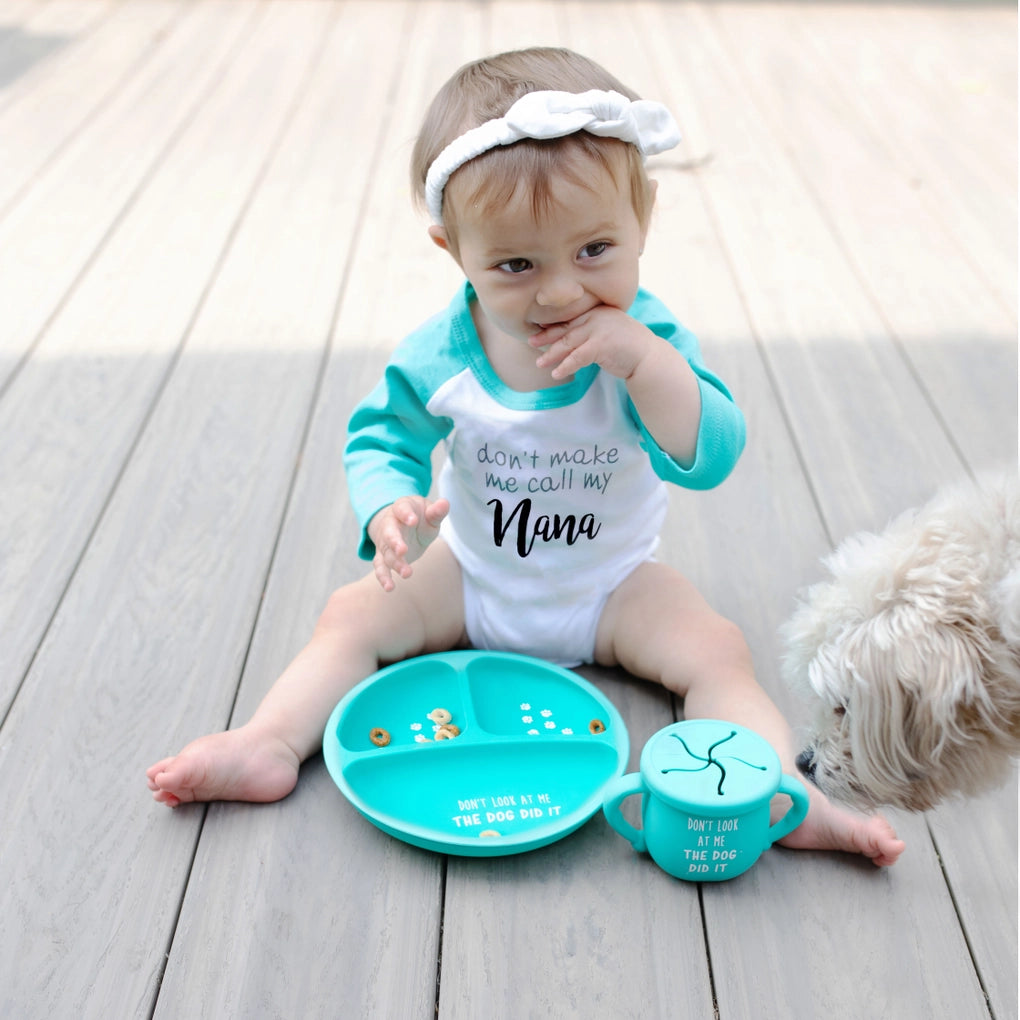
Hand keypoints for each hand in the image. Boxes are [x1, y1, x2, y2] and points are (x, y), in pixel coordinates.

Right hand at [368, 496, 449, 590]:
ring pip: (386, 553)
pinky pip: (381, 567)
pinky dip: (383, 577)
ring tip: (407, 573)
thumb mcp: (430, 512)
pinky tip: (390, 588)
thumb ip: (436, 511)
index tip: (413, 521)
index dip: (406, 514)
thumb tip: (445, 503)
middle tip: (403, 550)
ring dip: (395, 563)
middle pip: (389, 533)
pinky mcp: (384, 556)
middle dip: (395, 542)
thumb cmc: (421, 517)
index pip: (401, 509)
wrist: (405, 524)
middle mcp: (389, 525)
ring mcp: (384, 542)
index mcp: (401, 508)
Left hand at [529, 306, 655, 380]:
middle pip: (566, 328)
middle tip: (531, 342)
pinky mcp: (601, 345)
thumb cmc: (628, 346)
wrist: (648, 357)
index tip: (538, 330)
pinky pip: (577, 357)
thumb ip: (591, 329)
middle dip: (546, 337)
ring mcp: (599, 329)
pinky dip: (565, 366)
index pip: (571, 318)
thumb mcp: (608, 331)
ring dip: (552, 354)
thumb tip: (568, 337)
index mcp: (597, 311)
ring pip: (568, 342)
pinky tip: (556, 373)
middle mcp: (596, 316)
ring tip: (539, 362)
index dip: (553, 325)